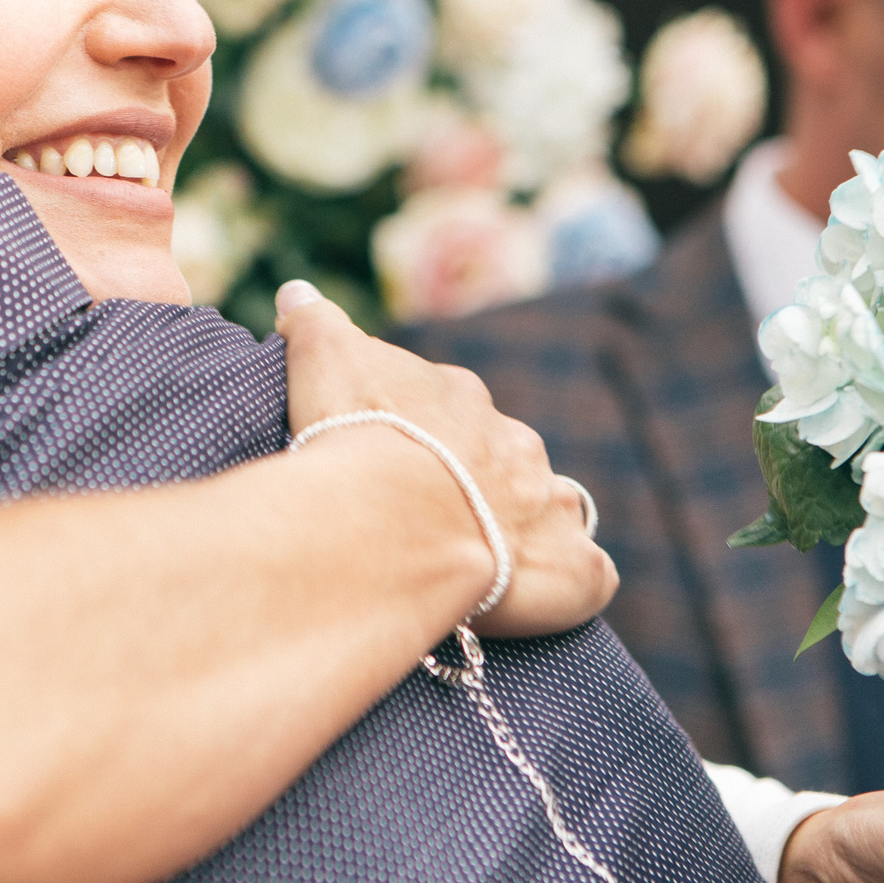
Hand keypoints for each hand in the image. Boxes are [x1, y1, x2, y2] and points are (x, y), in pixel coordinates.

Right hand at [273, 280, 616, 637]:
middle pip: (504, 458)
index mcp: (460, 398)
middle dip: (479, 481)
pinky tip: (542, 592)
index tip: (393, 461)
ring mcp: (551, 507)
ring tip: (486, 555)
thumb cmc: (356, 437)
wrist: (397, 517)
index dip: (424, 435)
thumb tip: (297, 291)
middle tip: (431, 518)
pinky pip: (587, 575)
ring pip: (551, 508)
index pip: (449, 407)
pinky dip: (573, 580)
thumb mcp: (322, 359)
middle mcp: (516, 445)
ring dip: (529, 524)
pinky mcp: (572, 569)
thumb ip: (314, 323)